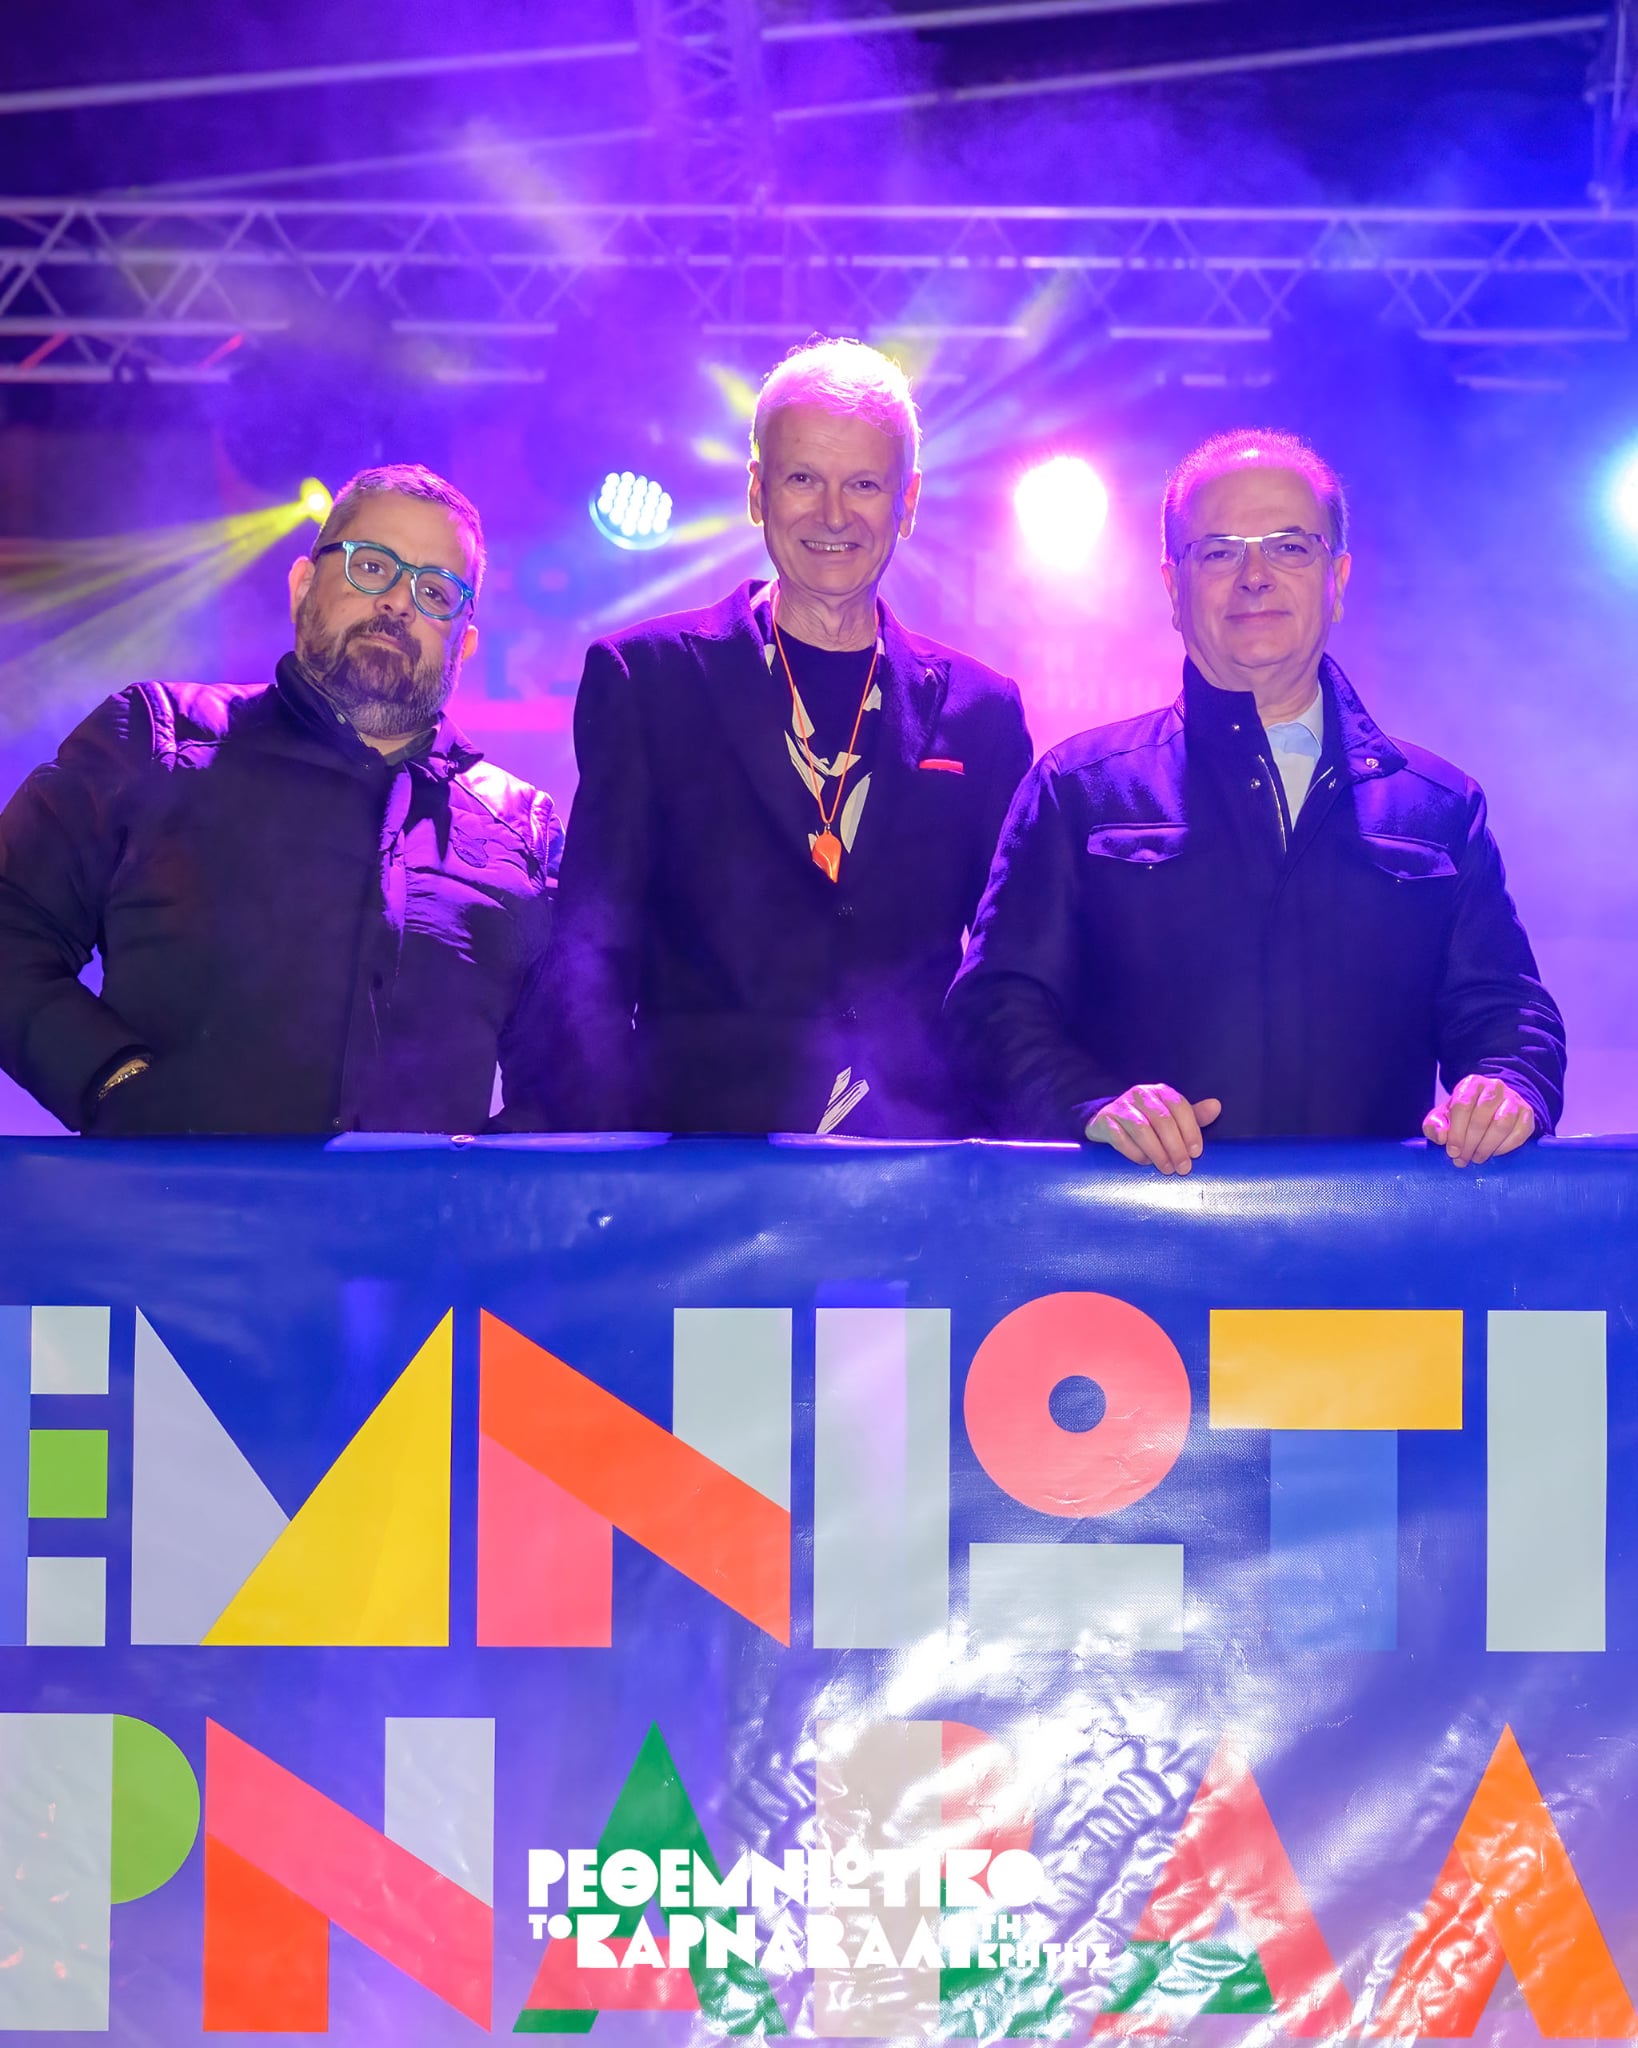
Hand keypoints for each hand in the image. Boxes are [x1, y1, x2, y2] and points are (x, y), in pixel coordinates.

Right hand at [1087, 1085, 1221, 1174]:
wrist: (1107, 1121)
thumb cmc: (1146, 1120)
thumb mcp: (1171, 1116)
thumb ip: (1194, 1115)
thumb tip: (1216, 1106)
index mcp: (1160, 1092)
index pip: (1180, 1107)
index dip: (1190, 1130)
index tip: (1196, 1153)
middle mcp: (1140, 1094)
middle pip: (1162, 1120)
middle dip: (1175, 1147)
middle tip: (1183, 1168)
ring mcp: (1120, 1106)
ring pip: (1141, 1129)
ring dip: (1157, 1151)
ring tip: (1166, 1169)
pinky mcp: (1104, 1121)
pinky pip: (1120, 1138)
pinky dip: (1134, 1152)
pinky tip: (1144, 1162)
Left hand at [1422, 1075, 1534, 1167]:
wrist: (1493, 1107)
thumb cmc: (1463, 1114)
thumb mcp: (1444, 1116)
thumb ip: (1435, 1125)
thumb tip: (1441, 1136)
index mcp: (1471, 1083)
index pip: (1462, 1106)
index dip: (1456, 1132)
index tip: (1452, 1152)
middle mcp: (1495, 1087)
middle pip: (1482, 1117)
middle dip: (1470, 1143)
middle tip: (1463, 1160)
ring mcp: (1514, 1099)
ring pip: (1502, 1124)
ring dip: (1487, 1146)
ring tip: (1477, 1158)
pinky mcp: (1527, 1113)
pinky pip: (1519, 1133)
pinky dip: (1504, 1147)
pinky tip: (1493, 1153)